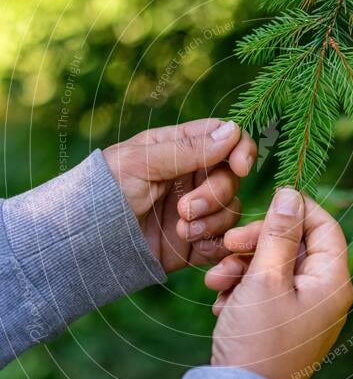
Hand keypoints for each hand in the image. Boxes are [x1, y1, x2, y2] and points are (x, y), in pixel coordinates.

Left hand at [103, 119, 256, 272]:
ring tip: (182, 230)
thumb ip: (186, 149)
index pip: (224, 137)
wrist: (85, 243)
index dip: (240, 149)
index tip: (240, 166)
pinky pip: (223, 241)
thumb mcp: (139, 163)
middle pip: (230, 178)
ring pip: (230, 209)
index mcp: (177, 148)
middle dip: (214, 195)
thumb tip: (232, 132)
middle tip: (183, 210)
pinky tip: (193, 245)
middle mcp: (190, 177)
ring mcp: (194, 210)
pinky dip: (215, 244)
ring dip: (212, 221)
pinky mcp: (194, 242)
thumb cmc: (102, 192)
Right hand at [204, 188, 352, 378]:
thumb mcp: (265, 277)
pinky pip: (265, 292)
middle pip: (295, 246)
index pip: (324, 226)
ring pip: (273, 268)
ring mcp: (304, 312)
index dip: (294, 210)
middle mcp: (324, 296)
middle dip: (255, 242)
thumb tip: (291, 194)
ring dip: (241, 267)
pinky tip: (221, 304)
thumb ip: (278, 233)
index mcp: (332, 282)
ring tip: (214, 281)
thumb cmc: (257, 340)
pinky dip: (241, 290)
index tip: (261, 206)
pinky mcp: (282, 326)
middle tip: (226, 245)